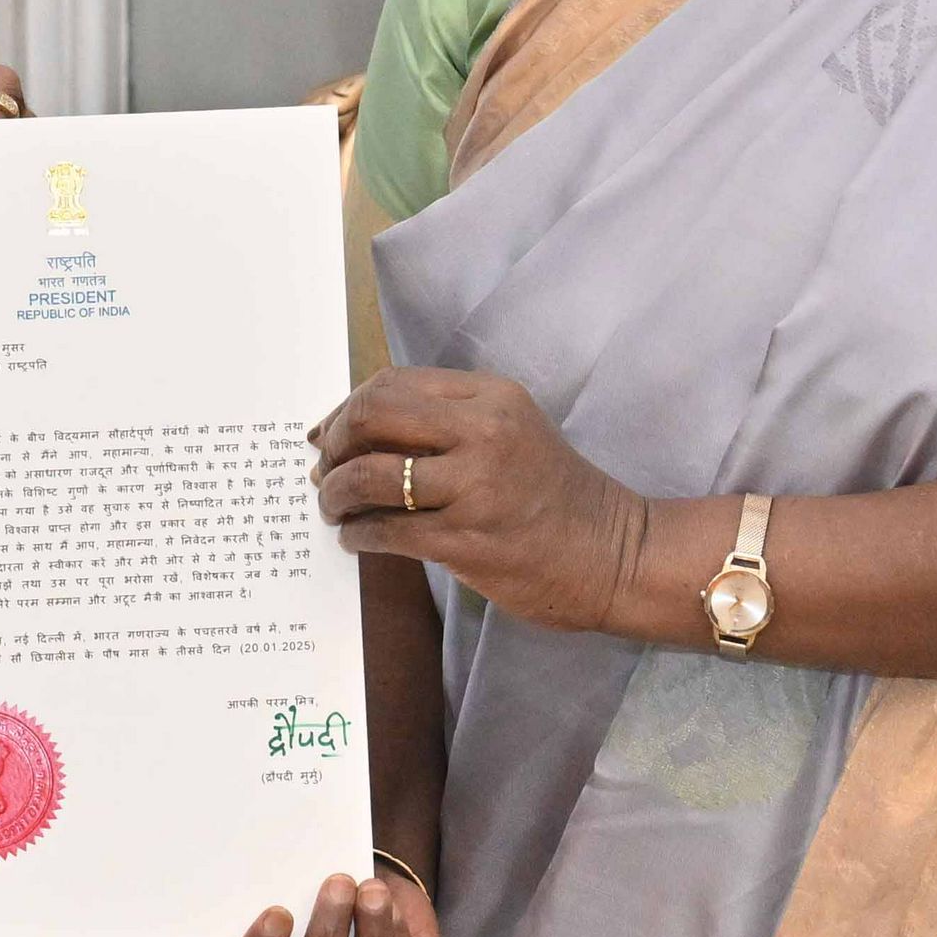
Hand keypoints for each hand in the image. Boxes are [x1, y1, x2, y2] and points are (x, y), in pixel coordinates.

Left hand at [315, 368, 651, 638]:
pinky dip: (359, 534)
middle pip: (373, 416)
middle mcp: (483, 432)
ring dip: (337, 493)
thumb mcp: (509, 430)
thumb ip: (444, 422)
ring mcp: (476, 487)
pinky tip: (357, 538)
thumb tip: (353, 430)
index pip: (392, 384)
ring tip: (334, 507)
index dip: (347, 407)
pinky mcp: (469, 540)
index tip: (328, 433)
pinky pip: (388, 531)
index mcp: (490, 397)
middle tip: (325, 470)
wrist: (612, 553)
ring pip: (371, 476)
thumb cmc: (551, 493)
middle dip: (336, 444)